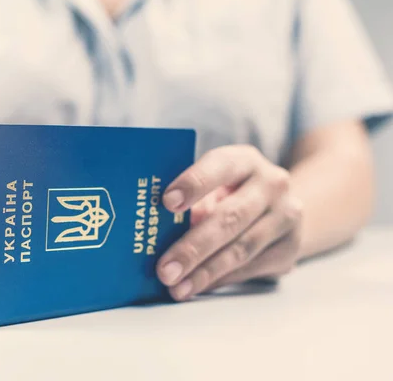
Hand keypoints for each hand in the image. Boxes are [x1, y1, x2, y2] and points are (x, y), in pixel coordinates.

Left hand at [157, 145, 302, 300]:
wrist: (281, 207)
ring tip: (177, 287)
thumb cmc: (230, 193)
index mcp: (244, 160)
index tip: (167, 203)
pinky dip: (219, 280)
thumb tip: (158, 232)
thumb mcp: (213, 186)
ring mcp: (286, 216)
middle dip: (193, 247)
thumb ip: (192, 202)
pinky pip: (250, 268)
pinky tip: (197, 287)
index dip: (194, 183)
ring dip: (204, 273)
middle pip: (230, 218)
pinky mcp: (290, 247)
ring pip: (241, 250)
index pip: (220, 166)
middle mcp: (272, 184)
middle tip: (165, 269)